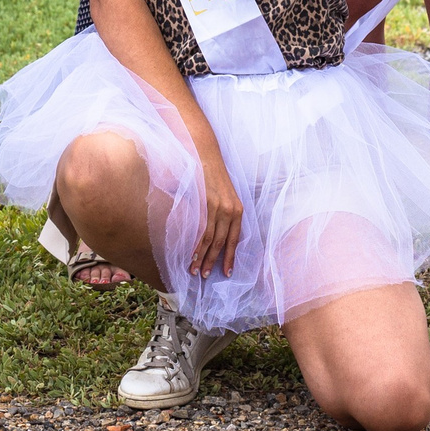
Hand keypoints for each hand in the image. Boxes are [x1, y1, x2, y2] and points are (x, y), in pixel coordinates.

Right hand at [190, 150, 243, 278]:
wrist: (205, 154)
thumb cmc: (212, 176)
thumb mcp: (223, 196)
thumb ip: (221, 214)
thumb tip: (212, 236)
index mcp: (237, 210)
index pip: (235, 240)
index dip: (230, 258)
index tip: (227, 273)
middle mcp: (231, 210)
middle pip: (222, 243)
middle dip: (213, 261)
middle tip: (205, 276)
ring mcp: (218, 207)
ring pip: (210, 239)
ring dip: (202, 257)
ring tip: (195, 270)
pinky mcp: (206, 203)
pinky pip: (201, 228)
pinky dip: (196, 243)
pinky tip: (192, 254)